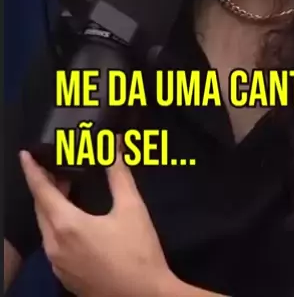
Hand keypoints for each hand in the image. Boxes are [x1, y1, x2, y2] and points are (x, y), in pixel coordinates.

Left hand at [19, 145, 178, 296]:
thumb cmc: (138, 252)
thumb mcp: (131, 208)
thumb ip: (119, 174)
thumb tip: (114, 145)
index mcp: (66, 226)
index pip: (41, 191)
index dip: (32, 170)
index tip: (25, 155)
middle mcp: (55, 246)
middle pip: (40, 209)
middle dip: (44, 186)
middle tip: (56, 167)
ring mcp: (58, 265)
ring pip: (46, 228)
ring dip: (51, 206)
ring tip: (67, 189)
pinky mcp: (66, 277)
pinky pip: (53, 245)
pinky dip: (57, 226)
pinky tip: (75, 220)